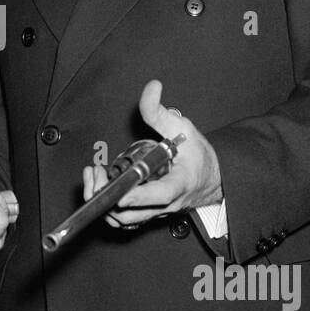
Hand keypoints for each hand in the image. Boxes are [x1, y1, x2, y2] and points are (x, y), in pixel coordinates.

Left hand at [82, 79, 222, 228]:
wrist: (214, 179)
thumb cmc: (199, 156)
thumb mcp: (183, 129)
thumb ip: (160, 112)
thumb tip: (151, 88)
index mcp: (178, 184)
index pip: (159, 195)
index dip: (139, 196)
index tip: (120, 194)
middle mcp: (165, 204)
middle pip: (132, 215)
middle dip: (107, 198)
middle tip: (96, 174)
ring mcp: (155, 213)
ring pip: (124, 222)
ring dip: (103, 204)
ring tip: (95, 177)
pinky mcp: (148, 215)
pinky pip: (124, 221)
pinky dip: (108, 208)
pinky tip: (102, 186)